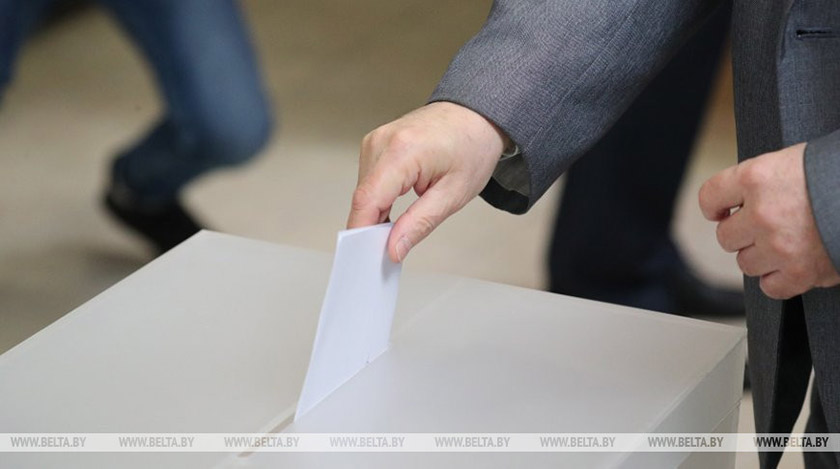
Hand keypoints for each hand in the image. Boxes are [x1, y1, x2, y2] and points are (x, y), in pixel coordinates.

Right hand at [347, 102, 506, 262]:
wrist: (476, 114)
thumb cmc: (472, 147)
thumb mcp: (453, 194)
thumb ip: (419, 223)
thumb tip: (393, 248)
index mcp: (402, 151)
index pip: (367, 200)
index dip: (362, 233)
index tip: (366, 259)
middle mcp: (382, 141)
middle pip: (363, 198)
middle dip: (371, 227)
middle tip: (393, 249)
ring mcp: (376, 140)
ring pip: (363, 191)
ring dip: (376, 213)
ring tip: (401, 224)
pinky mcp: (375, 143)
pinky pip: (368, 180)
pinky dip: (378, 199)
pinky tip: (394, 208)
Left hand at [699, 143, 839, 298]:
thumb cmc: (837, 174)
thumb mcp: (794, 161)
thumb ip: (761, 182)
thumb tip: (737, 202)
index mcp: (757, 178)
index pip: (709, 197)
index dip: (715, 207)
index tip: (721, 211)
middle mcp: (763, 212)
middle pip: (726, 237)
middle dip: (744, 234)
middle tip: (767, 227)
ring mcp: (780, 245)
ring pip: (746, 264)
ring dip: (763, 257)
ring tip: (788, 244)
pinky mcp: (802, 271)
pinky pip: (771, 287)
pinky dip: (781, 280)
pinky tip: (793, 266)